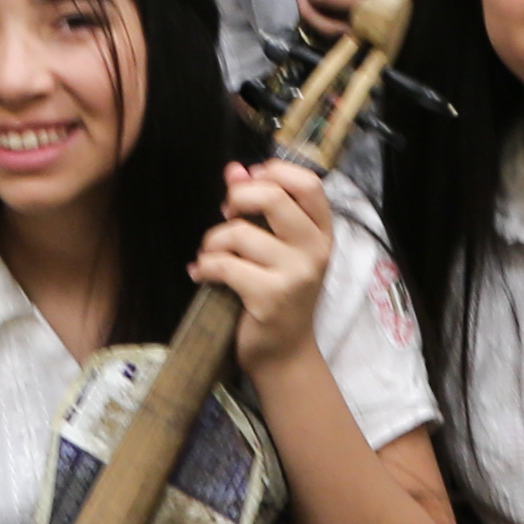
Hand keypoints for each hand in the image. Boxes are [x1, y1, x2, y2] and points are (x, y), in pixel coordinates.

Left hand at [192, 154, 337, 367]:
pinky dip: (204, 266)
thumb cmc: (279, 293)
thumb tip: (235, 170)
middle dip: (236, 199)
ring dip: (213, 241)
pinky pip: (223, 265)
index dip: (274, 172)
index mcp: (322, 233)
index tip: (250, 180)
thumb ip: (259, 206)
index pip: (309, 184)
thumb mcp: (278, 247)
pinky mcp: (270, 297)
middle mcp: (315, 250)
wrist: (284, 353)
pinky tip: (202, 273)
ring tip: (211, 255)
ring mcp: (296, 275)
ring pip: (239, 233)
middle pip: (272, 197)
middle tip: (227, 216)